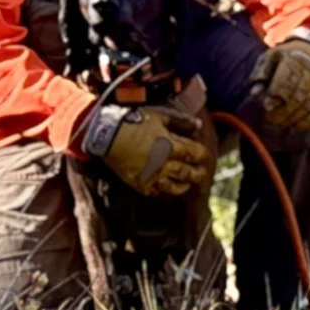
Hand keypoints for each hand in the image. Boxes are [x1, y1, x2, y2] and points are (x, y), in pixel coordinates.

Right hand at [81, 103, 213, 197]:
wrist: (107, 134)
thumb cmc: (134, 122)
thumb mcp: (160, 117)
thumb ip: (181, 122)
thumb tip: (198, 126)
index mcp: (171, 146)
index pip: (197, 155)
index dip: (202, 155)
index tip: (202, 155)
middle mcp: (164, 164)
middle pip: (189, 174)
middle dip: (198, 174)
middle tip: (201, 173)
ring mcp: (151, 175)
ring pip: (174, 187)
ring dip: (183, 186)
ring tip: (187, 183)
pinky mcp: (139, 183)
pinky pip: (155, 192)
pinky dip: (162, 190)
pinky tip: (165, 186)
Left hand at [254, 33, 309, 134]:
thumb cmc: (286, 56)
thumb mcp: (270, 57)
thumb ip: (261, 73)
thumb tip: (255, 92)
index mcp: (295, 61)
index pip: (285, 83)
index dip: (275, 97)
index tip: (267, 107)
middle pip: (297, 99)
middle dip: (282, 114)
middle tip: (269, 123)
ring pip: (309, 108)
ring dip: (294, 121)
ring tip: (280, 130)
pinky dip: (309, 124)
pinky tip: (297, 130)